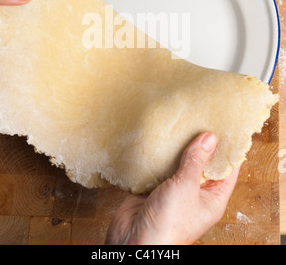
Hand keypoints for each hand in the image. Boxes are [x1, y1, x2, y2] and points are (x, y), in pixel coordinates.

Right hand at [105, 132, 238, 244]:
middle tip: (198, 120)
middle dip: (199, 145)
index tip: (224, 127)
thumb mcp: (187, 186)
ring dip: (177, 149)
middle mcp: (194, 194)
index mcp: (212, 198)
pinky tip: (159, 141)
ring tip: (179, 125)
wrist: (135, 241)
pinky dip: (158, 156)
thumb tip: (210, 138)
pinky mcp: (154, 189)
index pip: (226, 170)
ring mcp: (174, 192)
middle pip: (201, 165)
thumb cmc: (168, 223)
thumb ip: (196, 161)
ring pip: (179, 165)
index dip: (226, 150)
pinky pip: (159, 168)